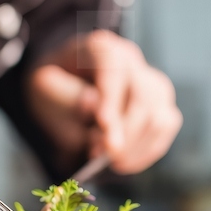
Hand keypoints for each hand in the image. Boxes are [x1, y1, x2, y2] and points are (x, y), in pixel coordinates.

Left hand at [25, 30, 180, 174]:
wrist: (63, 91)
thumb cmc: (53, 89)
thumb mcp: (43, 89)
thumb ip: (65, 97)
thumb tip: (92, 104)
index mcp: (100, 48)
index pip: (114, 71)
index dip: (112, 101)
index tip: (103, 128)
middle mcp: (130, 60)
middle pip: (144, 95)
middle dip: (126, 131)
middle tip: (106, 157)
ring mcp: (149, 80)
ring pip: (161, 113)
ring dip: (139, 144)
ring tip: (114, 162)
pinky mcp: (160, 103)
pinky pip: (166, 127)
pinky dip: (149, 149)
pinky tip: (127, 161)